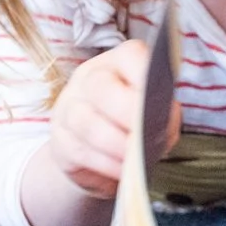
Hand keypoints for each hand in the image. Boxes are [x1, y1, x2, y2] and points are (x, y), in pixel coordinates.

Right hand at [39, 40, 170, 199]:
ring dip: (118, 145)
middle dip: (129, 112)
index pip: (130, 56)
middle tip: (147, 134)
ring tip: (138, 158)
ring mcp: (69, 108)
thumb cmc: (132, 124)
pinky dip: (108, 164)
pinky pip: (83, 152)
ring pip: (88, 122)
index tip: (161, 101)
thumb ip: (163, 111)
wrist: (96, 156)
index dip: (147, 77)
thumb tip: (166, 119)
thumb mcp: (153, 112)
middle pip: (100, 86)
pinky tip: (124, 170)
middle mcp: (88, 78)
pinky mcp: (60, 141)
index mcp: (118, 62)